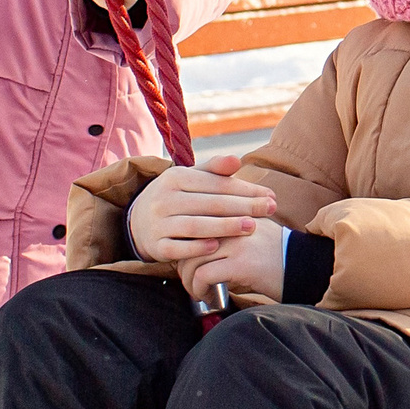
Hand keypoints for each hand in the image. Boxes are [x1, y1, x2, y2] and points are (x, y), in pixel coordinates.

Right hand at [128, 155, 278, 262]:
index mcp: (176, 177)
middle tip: (270, 209)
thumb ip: (215, 169)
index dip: (246, 189)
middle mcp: (164, 198)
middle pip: (209, 203)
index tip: (271, 195)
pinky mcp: (156, 245)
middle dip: (243, 206)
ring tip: (252, 227)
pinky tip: (217, 247)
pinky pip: (177, 247)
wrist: (138, 220)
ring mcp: (158, 223)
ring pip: (194, 225)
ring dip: (224, 227)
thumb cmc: (177, 196)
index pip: (216, 183)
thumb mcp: (191, 178)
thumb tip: (237, 160)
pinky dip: (196, 247)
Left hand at [178, 217, 286, 304]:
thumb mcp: (255, 232)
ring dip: (189, 281)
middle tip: (188, 279)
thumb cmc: (278, 256)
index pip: (197, 221)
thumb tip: (197, 246)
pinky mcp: (241, 264)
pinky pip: (204, 276)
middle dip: (183, 265)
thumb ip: (230, 230)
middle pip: (190, 241)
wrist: (306, 269)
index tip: (187, 260)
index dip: (186, 244)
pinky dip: (199, 290)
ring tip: (197, 291)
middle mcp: (235, 223)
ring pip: (192, 260)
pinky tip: (207, 297)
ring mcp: (238, 243)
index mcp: (236, 212)